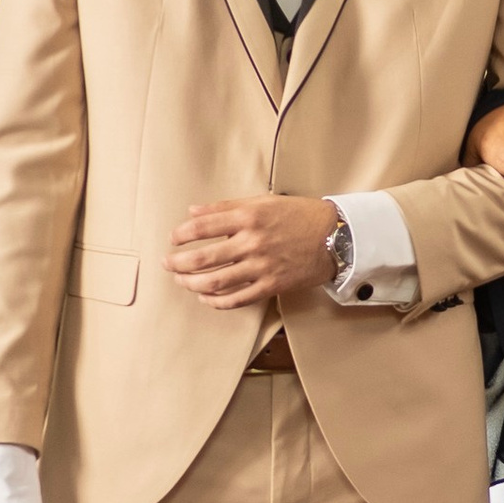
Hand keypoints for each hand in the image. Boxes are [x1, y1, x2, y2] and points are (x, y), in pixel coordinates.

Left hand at [169, 194, 340, 307]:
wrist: (336, 236)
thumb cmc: (299, 215)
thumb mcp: (263, 201)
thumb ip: (226, 207)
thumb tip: (193, 212)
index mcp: (248, 217)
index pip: (201, 227)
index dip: (180, 235)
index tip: (173, 239)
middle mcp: (252, 242)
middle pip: (201, 258)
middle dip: (177, 263)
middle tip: (168, 264)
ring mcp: (261, 266)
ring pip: (214, 282)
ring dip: (190, 283)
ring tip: (181, 281)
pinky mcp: (271, 286)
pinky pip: (236, 299)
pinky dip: (215, 300)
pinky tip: (205, 296)